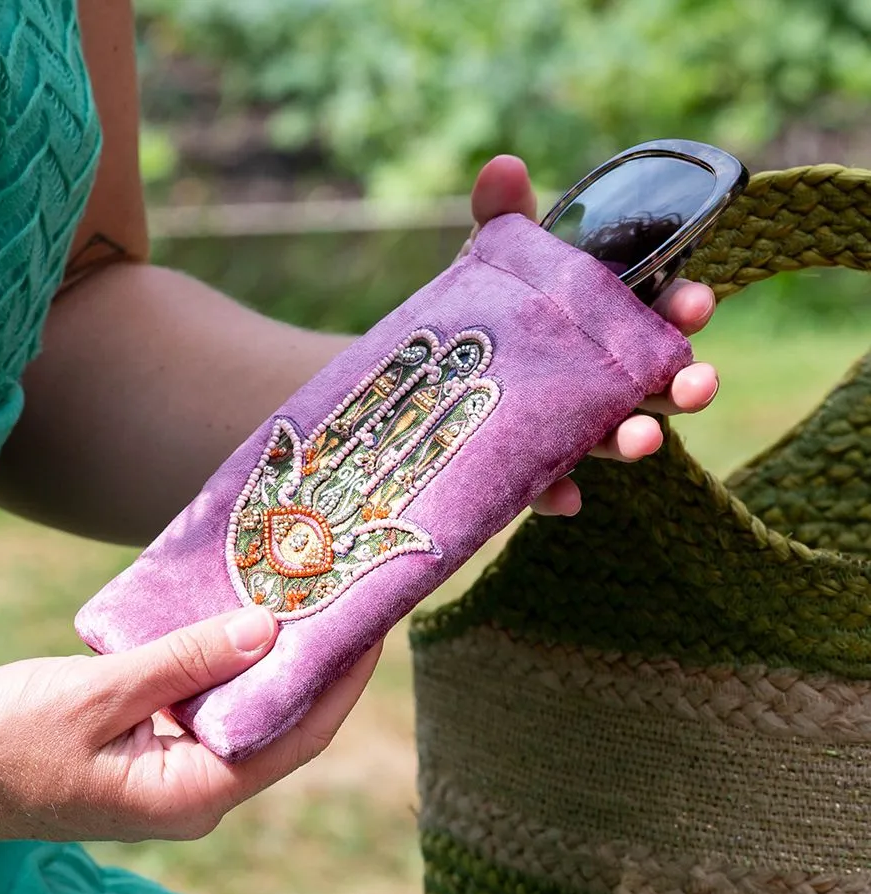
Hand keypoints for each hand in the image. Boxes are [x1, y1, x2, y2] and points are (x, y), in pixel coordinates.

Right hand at [0, 606, 380, 841]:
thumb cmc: (6, 743)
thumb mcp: (101, 695)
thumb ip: (187, 661)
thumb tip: (268, 630)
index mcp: (196, 792)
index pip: (299, 736)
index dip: (343, 682)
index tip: (373, 628)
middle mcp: (201, 785)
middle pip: (285, 719)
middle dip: (320, 663)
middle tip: (348, 599)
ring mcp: (182, 765)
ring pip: (252, 706)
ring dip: (279, 656)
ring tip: (311, 598)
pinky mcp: (161, 742)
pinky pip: (216, 697)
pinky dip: (235, 658)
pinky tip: (247, 616)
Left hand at [462, 155, 718, 515]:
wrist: (421, 370)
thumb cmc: (479, 312)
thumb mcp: (489, 264)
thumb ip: (502, 220)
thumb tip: (503, 166)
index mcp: (599, 328)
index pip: (655, 318)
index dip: (682, 310)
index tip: (698, 302)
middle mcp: (594, 382)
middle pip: (649, 388)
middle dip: (682, 387)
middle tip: (699, 383)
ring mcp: (564, 428)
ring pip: (610, 441)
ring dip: (633, 442)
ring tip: (644, 440)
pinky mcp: (526, 469)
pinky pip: (547, 488)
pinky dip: (558, 494)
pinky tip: (566, 499)